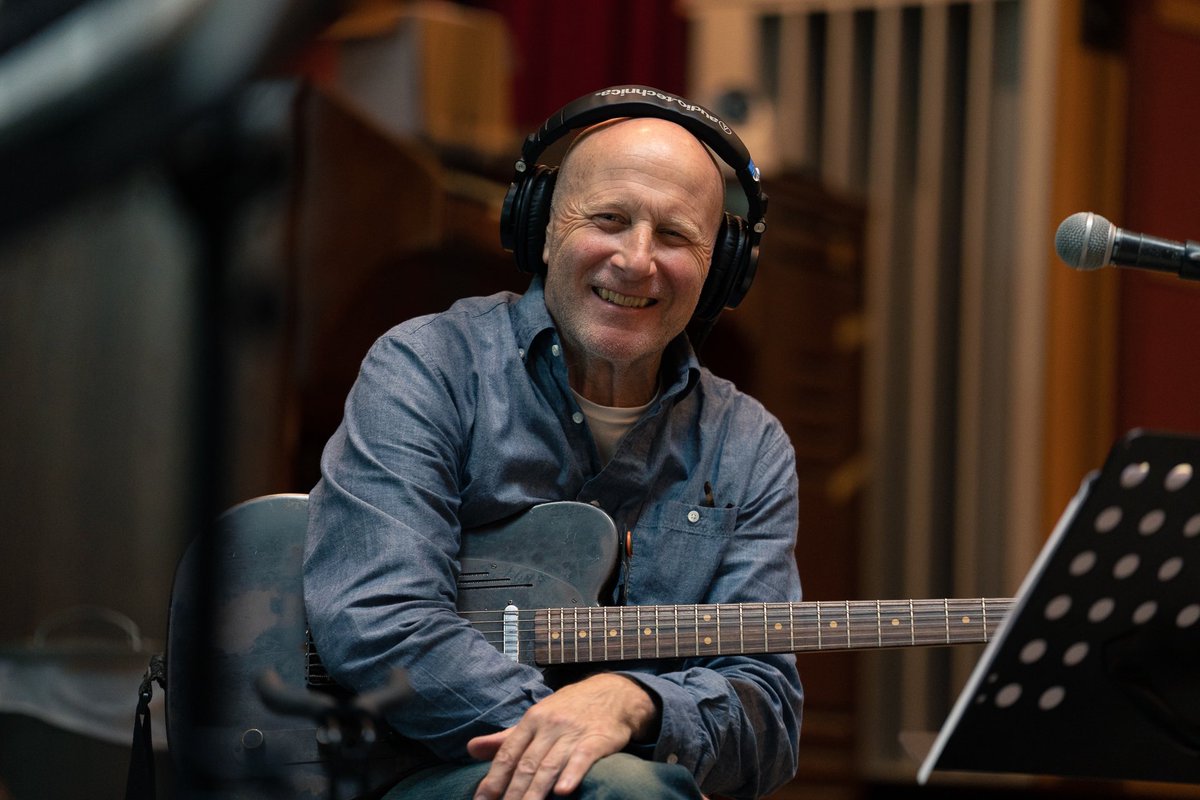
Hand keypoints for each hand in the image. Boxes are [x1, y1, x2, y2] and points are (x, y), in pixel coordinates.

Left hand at [466, 673, 658, 798]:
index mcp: (532, 720)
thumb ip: (505, 738)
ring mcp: (573, 732)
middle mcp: (550, 725)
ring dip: (535, 793)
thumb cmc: (569, 710)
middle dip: (512, 793)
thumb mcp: (536, 718)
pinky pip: (582, 758)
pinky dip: (572, 774)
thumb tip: (471, 749)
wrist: (614, 693)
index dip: (493, 779)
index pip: (508, 754)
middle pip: (527, 765)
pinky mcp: (597, 739)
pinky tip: (562, 792)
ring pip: (550, 766)